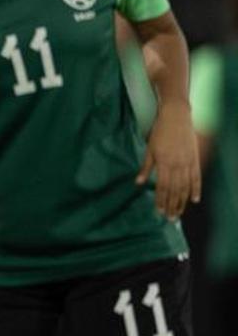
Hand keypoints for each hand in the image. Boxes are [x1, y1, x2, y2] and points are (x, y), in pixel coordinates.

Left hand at [137, 99, 200, 219]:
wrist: (176, 117)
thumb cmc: (160, 132)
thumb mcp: (149, 149)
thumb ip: (145, 167)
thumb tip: (139, 183)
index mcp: (164, 163)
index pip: (162, 187)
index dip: (161, 200)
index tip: (159, 211)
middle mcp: (177, 165)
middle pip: (175, 190)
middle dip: (172, 205)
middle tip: (170, 218)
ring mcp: (188, 163)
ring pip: (186, 187)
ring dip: (182, 201)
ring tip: (179, 213)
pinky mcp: (195, 159)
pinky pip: (197, 178)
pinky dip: (196, 189)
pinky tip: (194, 200)